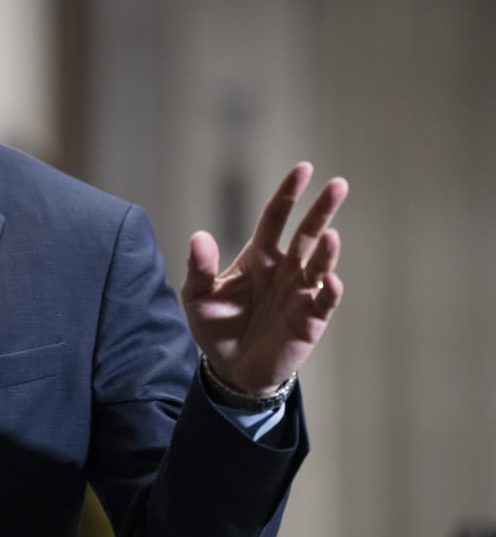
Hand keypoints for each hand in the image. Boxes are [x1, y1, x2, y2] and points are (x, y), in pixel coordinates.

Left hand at [182, 163, 347, 395]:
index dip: (288, 194)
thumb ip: (200, 267)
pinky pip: (324, 301)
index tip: (303, 169)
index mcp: (259, 256)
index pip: (276, 218)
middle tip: (338, 185)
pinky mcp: (309, 320)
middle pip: (306, 234)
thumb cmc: (216, 326)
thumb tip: (199, 236)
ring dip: (325, 250)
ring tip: (329, 234)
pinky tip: (328, 280)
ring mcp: (299, 293)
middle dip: (322, 210)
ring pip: (318, 265)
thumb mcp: (198, 296)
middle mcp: (284, 269)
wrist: (230, 368)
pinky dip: (328, 290)